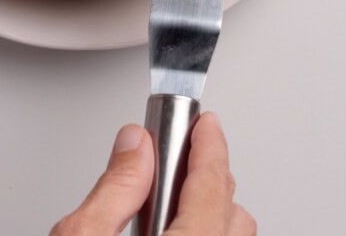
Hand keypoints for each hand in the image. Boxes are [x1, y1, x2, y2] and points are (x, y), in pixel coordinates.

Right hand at [50, 113, 255, 234]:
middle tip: (183, 147)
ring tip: (176, 193)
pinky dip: (206, 233)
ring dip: (211, 210)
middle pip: (232, 211)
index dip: (208, 143)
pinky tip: (176, 228)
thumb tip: (134, 143)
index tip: (205, 121)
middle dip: (209, 174)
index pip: (211, 184)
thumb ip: (113, 189)